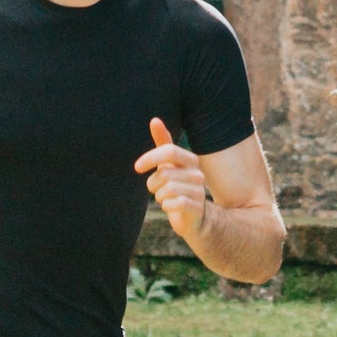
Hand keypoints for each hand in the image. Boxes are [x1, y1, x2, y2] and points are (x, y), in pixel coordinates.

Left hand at [135, 118, 212, 243]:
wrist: (194, 216)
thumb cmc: (178, 186)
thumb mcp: (169, 164)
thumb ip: (163, 143)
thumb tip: (155, 119)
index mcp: (190, 160)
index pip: (170, 151)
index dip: (150, 158)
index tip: (137, 167)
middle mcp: (197, 173)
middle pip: (165, 173)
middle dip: (153, 184)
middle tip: (156, 190)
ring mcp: (199, 191)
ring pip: (168, 190)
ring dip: (159, 196)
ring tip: (165, 198)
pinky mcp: (197, 207)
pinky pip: (174, 204)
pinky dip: (166, 206)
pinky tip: (170, 207)